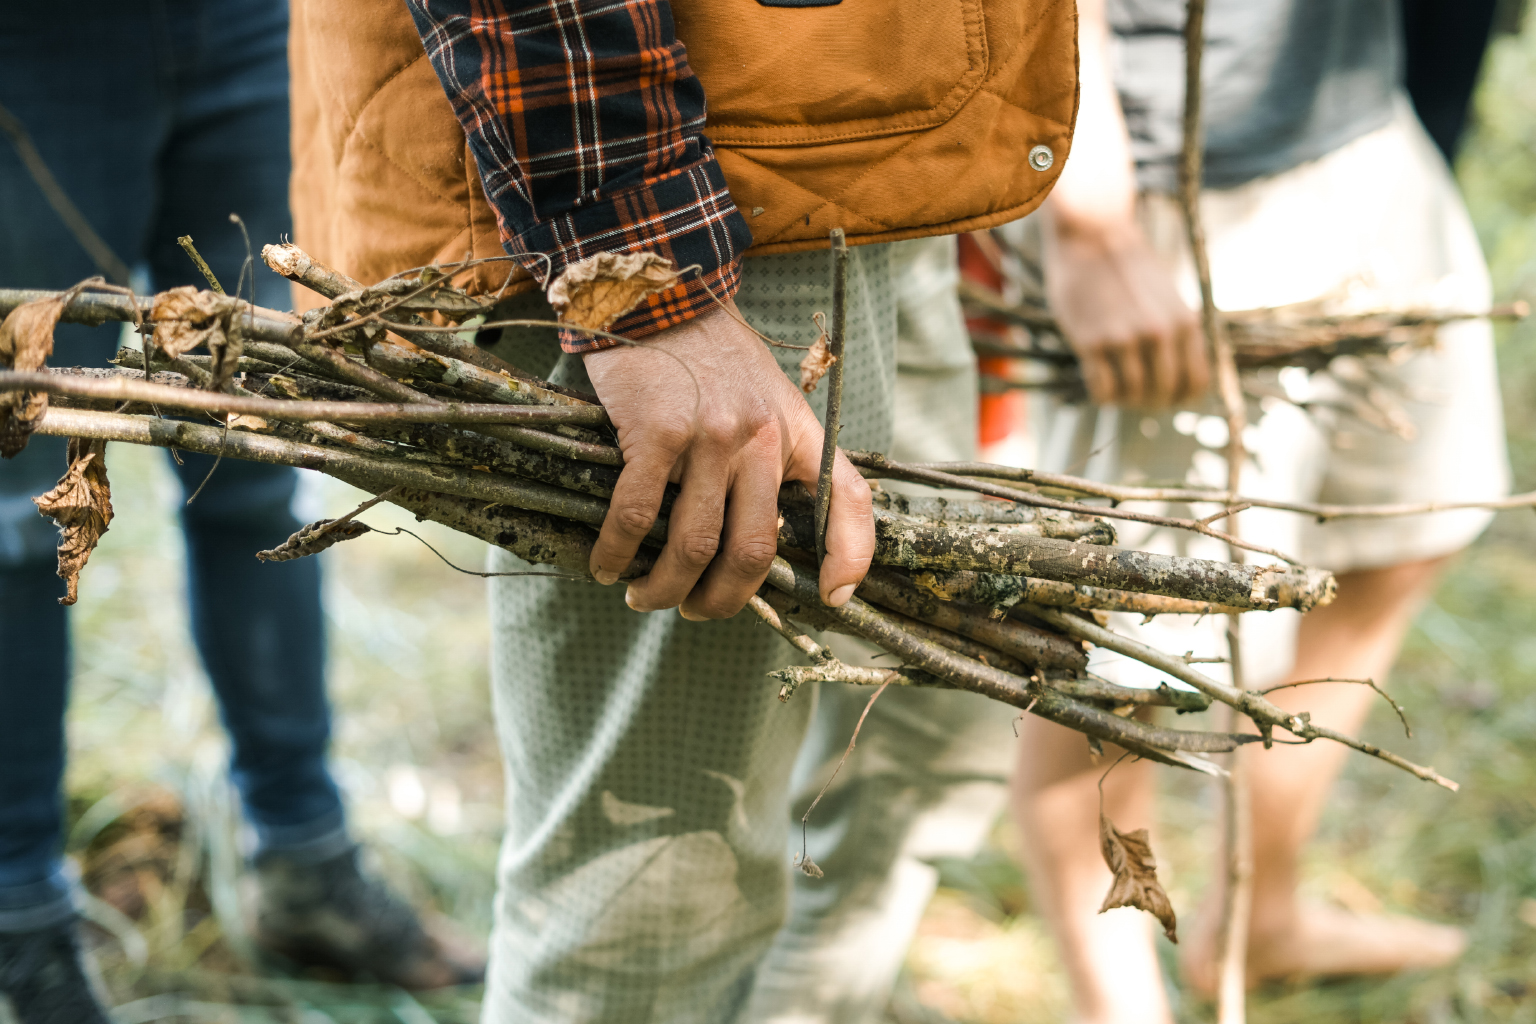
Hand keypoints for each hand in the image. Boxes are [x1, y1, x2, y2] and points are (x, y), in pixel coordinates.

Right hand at [583, 301, 873, 616]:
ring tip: (642, 596)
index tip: (833, 597)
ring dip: (663, 588)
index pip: (848, 499)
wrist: (658, 293)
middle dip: (721, 601)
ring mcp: (709, 437)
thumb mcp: (766, 394)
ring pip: (693, 546)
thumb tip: (755, 531)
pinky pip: (637, 514)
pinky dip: (617, 552)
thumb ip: (771, 452)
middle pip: (752, 551)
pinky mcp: (655, 433)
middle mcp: (761, 438)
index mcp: (796, 431)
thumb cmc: (709, 352)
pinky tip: (605, 565)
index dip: (850, 557)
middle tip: (693, 610)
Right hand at [1043, 218, 1209, 407]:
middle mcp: (1160, 334)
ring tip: (1114, 388)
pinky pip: (1103, 390)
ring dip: (1123, 400)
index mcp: (1185, 323)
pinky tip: (1097, 381)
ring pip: (1132, 395)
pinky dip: (1102, 395)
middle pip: (1163, 394)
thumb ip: (1178, 334)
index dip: (1181, 399)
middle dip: (1149, 402)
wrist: (1092, 236)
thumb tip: (1178, 377)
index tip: (1164, 397)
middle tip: (1134, 396)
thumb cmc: (1128, 268)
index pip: (1196, 384)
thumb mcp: (1167, 298)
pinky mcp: (1092, 342)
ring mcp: (1125, 339)